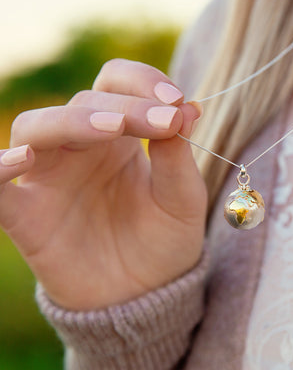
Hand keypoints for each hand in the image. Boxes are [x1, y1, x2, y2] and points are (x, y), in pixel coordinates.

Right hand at [0, 59, 206, 309]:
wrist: (145, 294)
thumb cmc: (165, 240)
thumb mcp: (182, 198)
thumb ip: (178, 154)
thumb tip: (188, 107)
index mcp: (121, 136)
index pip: (118, 83)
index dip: (143, 82)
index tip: (176, 101)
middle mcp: (83, 147)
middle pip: (86, 101)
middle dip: (125, 106)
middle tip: (163, 120)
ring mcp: (51, 177)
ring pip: (39, 127)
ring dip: (72, 121)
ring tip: (112, 128)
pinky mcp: (27, 214)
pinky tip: (21, 160)